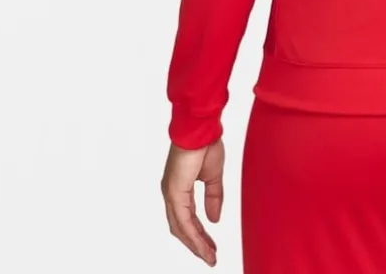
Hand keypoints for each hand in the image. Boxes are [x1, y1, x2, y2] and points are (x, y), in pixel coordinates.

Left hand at [161, 139, 224, 266]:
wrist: (202, 128)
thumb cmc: (206, 142)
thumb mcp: (214, 176)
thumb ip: (213, 197)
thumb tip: (214, 218)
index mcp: (180, 188)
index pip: (188, 218)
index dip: (199, 234)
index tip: (211, 247)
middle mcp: (172, 193)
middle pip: (181, 228)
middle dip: (196, 244)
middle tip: (210, 256)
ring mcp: (171, 193)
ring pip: (181, 228)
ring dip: (195, 244)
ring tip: (209, 256)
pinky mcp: (175, 192)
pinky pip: (184, 220)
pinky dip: (193, 235)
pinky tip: (203, 244)